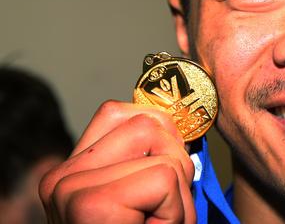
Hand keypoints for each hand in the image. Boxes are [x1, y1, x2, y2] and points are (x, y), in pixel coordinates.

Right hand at [39, 101, 195, 223]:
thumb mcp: (141, 199)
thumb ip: (147, 161)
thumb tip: (180, 126)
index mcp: (72, 171)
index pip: (123, 113)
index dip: (162, 138)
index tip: (167, 180)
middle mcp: (63, 175)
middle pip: (148, 123)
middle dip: (176, 165)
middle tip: (163, 210)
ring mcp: (71, 186)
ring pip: (161, 150)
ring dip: (180, 193)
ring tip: (158, 223)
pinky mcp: (90, 204)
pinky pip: (165, 179)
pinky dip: (177, 211)